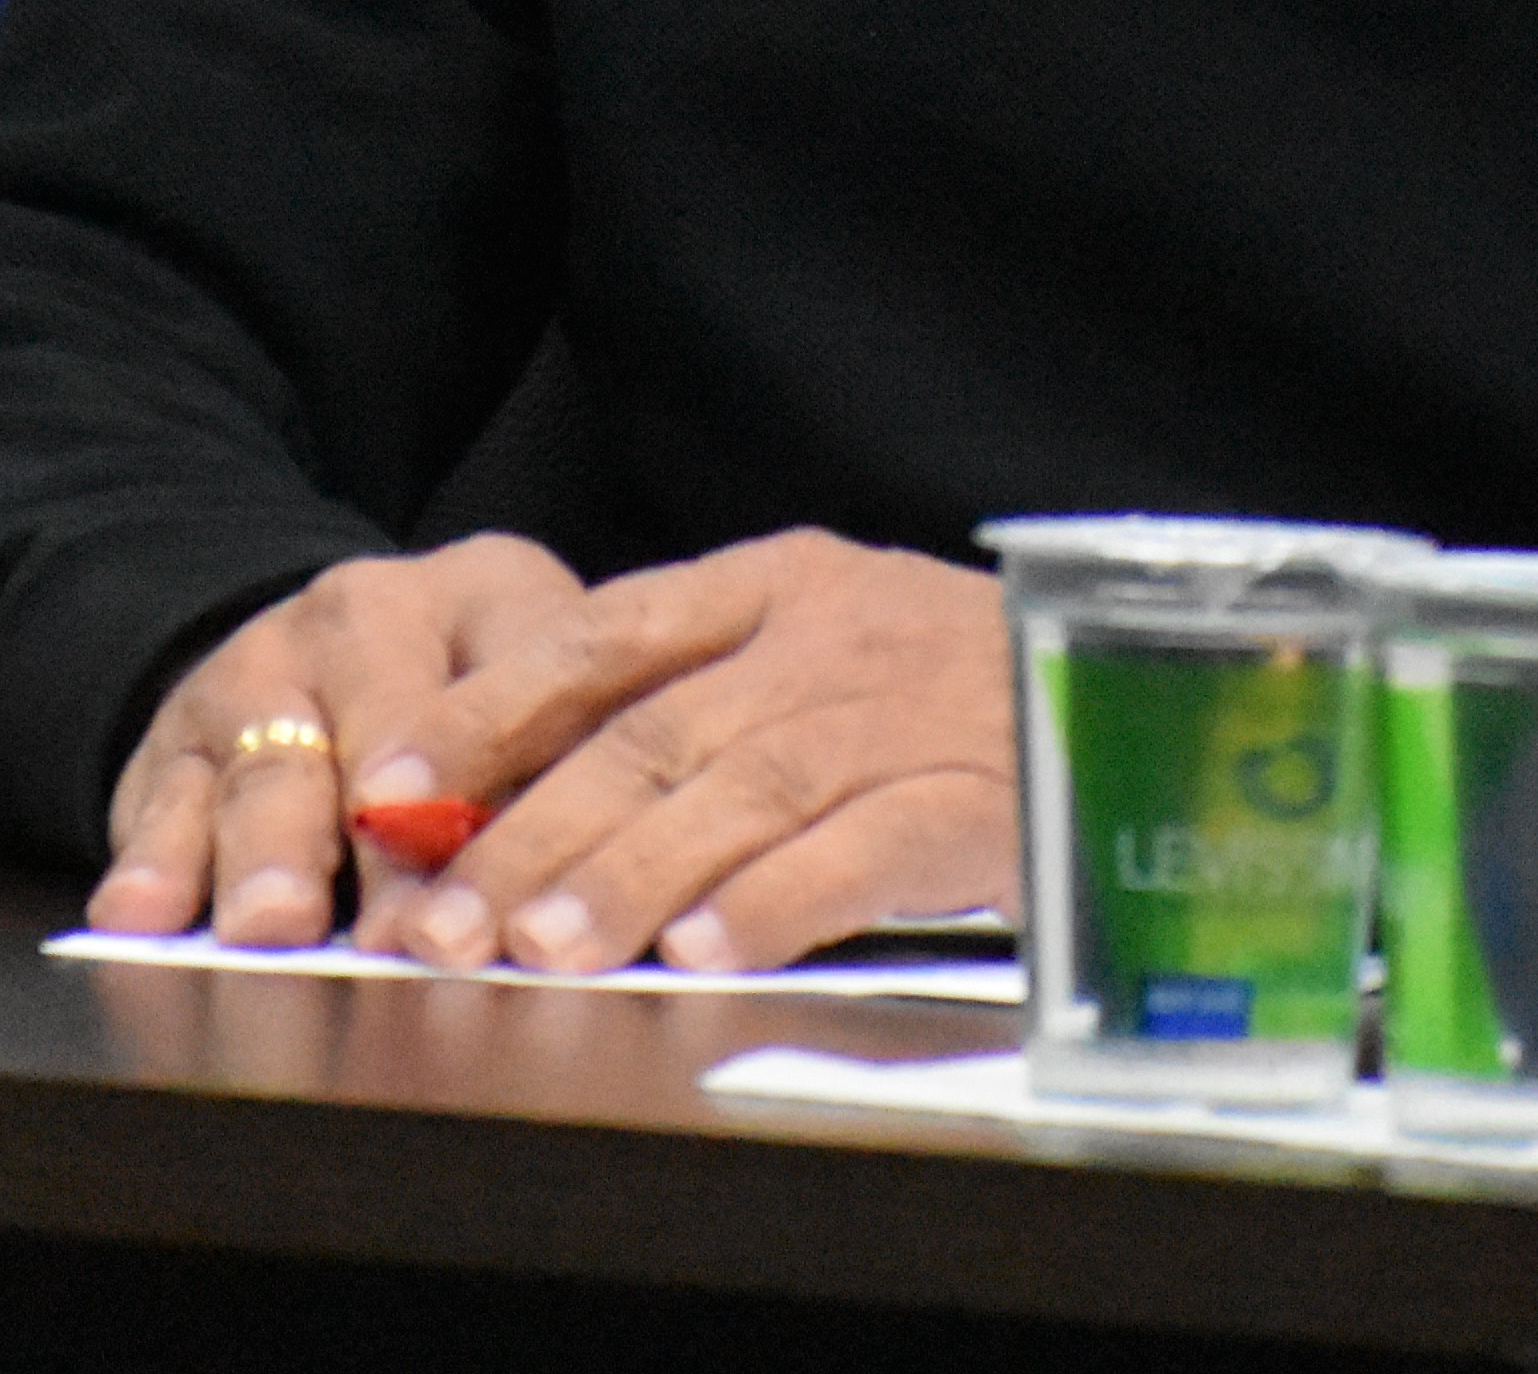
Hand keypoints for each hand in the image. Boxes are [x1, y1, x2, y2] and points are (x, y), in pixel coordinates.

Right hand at [92, 534, 586, 946]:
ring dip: (272, 854)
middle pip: (384, 717)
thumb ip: (577, 787)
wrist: (318, 659)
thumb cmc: (476, 713)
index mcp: (488, 592)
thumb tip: (605, 915)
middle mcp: (368, 614)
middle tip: (401, 931)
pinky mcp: (173, 738)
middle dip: (391, 838)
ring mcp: (259, 667)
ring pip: (267, 764)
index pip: (523, 672)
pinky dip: (156, 863)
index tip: (519, 877)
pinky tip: (148, 913)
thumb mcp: (550, 708)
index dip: (521, 779)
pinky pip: (161, 802)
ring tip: (277, 924)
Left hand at [364, 530, 1012, 977]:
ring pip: (738, 791)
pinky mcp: (980, 797)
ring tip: (544, 948)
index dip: (484, 714)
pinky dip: (779, 902)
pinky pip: (863, 847)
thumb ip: (687, 705)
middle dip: (528, 832)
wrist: (1150, 683)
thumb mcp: (813, 652)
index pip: (597, 638)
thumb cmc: (948, 687)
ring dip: (630, 875)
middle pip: (650, 733)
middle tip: (439, 920)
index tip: (387, 785)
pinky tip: (709, 953)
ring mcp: (903, 712)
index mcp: (770, 584)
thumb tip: (511, 801)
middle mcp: (825, 636)